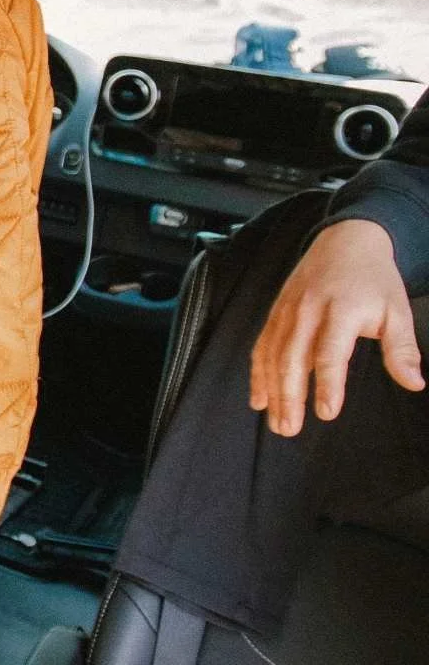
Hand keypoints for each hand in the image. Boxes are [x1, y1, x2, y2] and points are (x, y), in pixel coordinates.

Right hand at [250, 219, 422, 436]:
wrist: (345, 240)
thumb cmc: (374, 279)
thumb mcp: (397, 310)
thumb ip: (402, 349)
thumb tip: (415, 383)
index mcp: (340, 310)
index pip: (329, 353)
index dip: (327, 384)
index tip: (327, 412)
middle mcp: (307, 311)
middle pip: (291, 358)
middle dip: (289, 396)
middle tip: (289, 429)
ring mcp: (287, 311)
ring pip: (271, 355)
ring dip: (271, 391)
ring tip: (275, 421)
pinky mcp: (275, 312)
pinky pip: (261, 346)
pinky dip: (257, 373)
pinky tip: (258, 398)